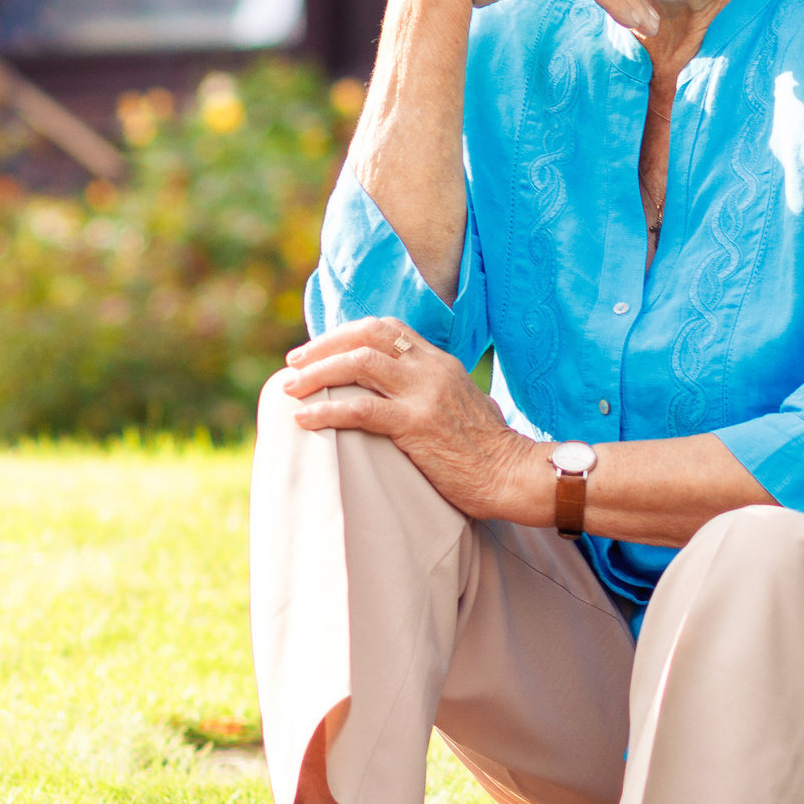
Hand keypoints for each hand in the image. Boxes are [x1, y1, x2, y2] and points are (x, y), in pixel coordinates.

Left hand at [279, 317, 543, 521]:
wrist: (514, 476)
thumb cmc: (488, 450)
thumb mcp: (465, 405)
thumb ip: (438, 391)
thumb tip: (415, 395)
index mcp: (439, 362)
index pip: (386, 328)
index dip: (347, 333)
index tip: (320, 349)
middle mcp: (430, 369)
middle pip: (366, 335)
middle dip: (323, 345)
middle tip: (294, 362)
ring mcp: (424, 394)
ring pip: (358, 362)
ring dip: (317, 372)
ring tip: (289, 387)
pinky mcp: (417, 425)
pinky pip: (361, 410)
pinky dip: (326, 410)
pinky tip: (304, 419)